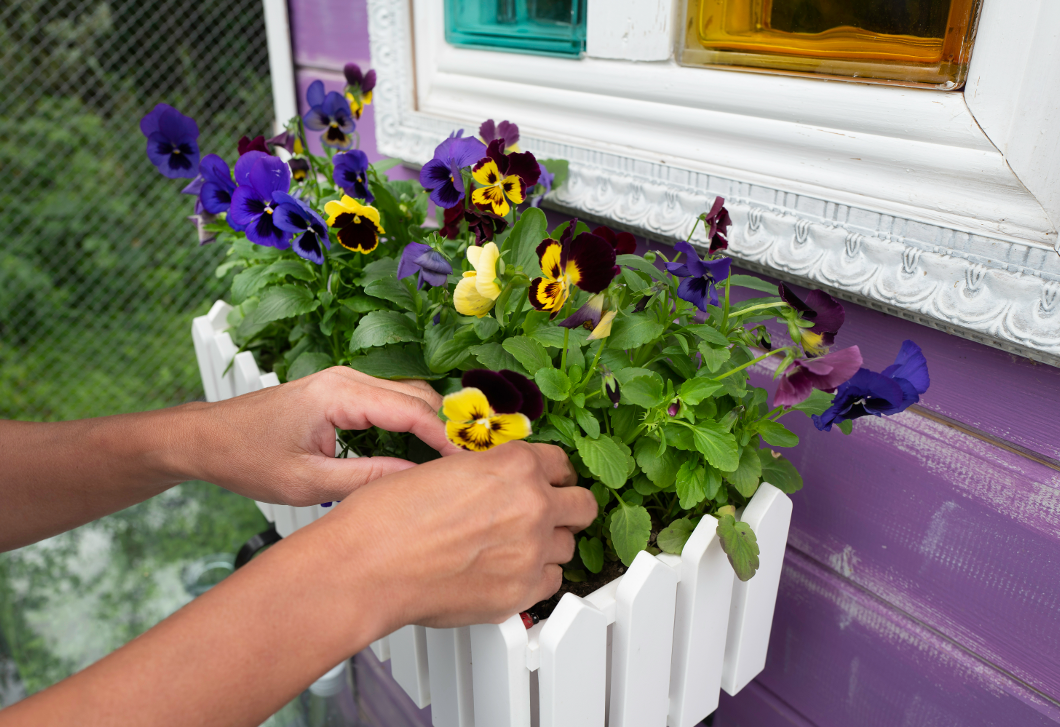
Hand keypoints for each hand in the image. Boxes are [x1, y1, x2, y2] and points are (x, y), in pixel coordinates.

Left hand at [183, 367, 461, 505]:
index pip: (413, 411)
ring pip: (410, 396)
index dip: (446, 438)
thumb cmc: (246, 458)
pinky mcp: (344, 391)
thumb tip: (416, 482)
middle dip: (449, 428)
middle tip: (470, 466)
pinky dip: (414, 422)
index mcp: (339, 394)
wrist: (208, 438)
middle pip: (420, 396)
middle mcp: (348, 378)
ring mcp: (347, 381)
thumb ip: (366, 479)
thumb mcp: (308, 482)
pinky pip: (392, 401)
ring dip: (433, 424)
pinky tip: (423, 451)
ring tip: (453, 461)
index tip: (469, 466)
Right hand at [313, 441, 597, 630]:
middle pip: (582, 504)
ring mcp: (531, 551)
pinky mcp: (521, 592)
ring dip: (549, 544)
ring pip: (569, 545)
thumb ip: (487, 472)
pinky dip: (536, 577)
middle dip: (566, 507)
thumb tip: (500, 480)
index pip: (561, 463)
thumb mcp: (444, 468)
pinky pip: (552, 582)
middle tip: (546, 513)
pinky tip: (510, 571)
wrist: (367, 566)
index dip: (551, 474)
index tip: (547, 482)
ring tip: (516, 546)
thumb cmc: (388, 517)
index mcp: (514, 465)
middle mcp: (532, 504)